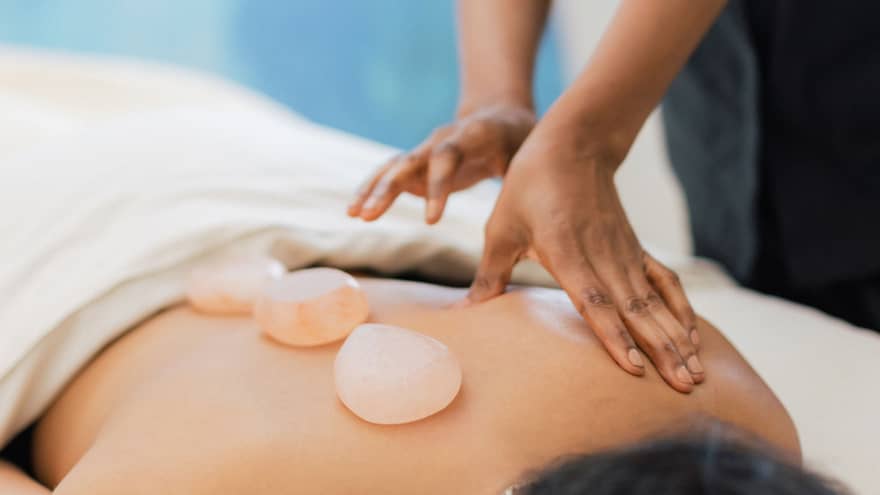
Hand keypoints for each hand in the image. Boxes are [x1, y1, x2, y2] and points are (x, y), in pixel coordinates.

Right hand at [347, 104, 535, 223]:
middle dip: (387, 188)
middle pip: (410, 161)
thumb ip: (519, 175)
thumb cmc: (518, 138)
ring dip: (372, 190)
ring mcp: (425, 150)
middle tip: (369, 215)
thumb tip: (526, 216)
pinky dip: (371, 190)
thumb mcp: (526, 153)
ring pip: (393, 167)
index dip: (438, 187)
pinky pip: (390, 175)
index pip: (448, 158)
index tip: (431, 221)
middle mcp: (441, 139)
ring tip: (354, 215)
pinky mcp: (417, 163)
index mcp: (471, 136)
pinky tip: (354, 212)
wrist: (498, 113)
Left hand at [465, 123, 702, 392]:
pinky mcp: (635, 248)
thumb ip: (490, 273)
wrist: (572, 145)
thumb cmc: (528, 187)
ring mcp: (624, 252)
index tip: (635, 368)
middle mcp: (602, 255)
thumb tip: (469, 311)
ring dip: (676, 338)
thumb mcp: (501, 228)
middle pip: (636, 310)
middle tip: (686, 387)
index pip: (595, 302)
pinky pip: (663, 283)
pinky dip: (679, 309)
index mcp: (566, 251)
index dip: (615, 336)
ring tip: (695, 373)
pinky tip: (693, 336)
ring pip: (654, 302)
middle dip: (661, 350)